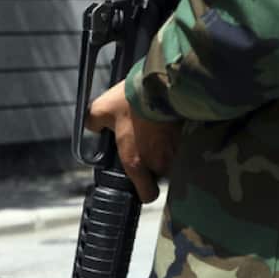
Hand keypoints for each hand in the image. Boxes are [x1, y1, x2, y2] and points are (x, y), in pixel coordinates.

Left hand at [84, 83, 180, 202]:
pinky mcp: (186, 136)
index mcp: (136, 162)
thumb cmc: (131, 100)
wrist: (160, 82)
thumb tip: (92, 126)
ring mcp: (175, 150)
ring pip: (170, 159)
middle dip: (152, 163)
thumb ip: (93, 123)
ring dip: (163, 150)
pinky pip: (179, 144)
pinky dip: (173, 138)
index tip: (139, 181)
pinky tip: (163, 123)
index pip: (147, 195)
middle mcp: (158, 162)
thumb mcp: (100, 109)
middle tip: (142, 145)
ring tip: (153, 131)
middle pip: (158, 174)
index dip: (144, 191)